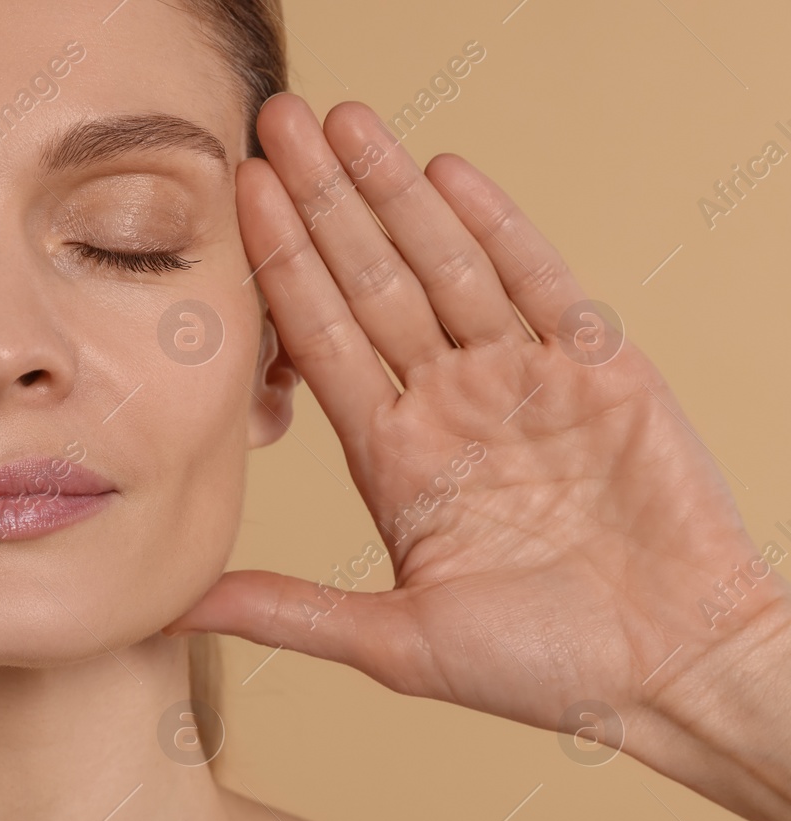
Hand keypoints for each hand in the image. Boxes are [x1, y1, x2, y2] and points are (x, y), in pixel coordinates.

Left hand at [169, 94, 787, 754]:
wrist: (673, 672)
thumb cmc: (541, 670)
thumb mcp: (394, 642)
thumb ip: (286, 611)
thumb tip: (174, 608)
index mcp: (393, 456)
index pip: (318, 338)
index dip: (278, 264)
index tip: (235, 197)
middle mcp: (446, 403)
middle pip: (368, 281)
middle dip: (321, 201)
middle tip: (273, 121)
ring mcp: (520, 378)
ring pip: (444, 265)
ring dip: (394, 192)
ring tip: (344, 121)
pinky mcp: (597, 369)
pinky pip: (536, 282)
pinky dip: (495, 227)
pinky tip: (444, 172)